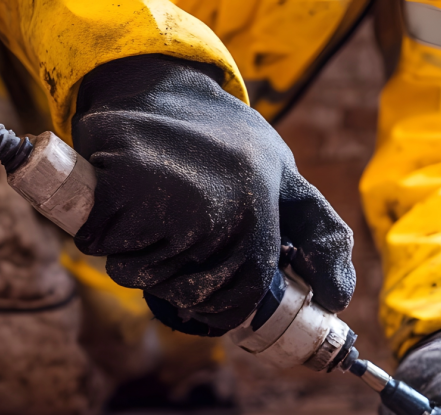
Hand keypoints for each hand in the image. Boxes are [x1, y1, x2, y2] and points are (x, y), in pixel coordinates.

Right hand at [71, 55, 354, 334]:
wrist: (157, 82)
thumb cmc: (227, 143)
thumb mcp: (288, 179)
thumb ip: (323, 235)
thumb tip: (337, 299)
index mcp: (263, 210)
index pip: (241, 296)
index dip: (222, 305)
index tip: (210, 292)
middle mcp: (221, 208)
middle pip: (190, 292)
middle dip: (178, 278)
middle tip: (176, 236)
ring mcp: (168, 199)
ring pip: (143, 275)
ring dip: (139, 256)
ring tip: (152, 210)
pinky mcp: (118, 188)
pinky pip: (105, 246)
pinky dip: (103, 233)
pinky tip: (121, 201)